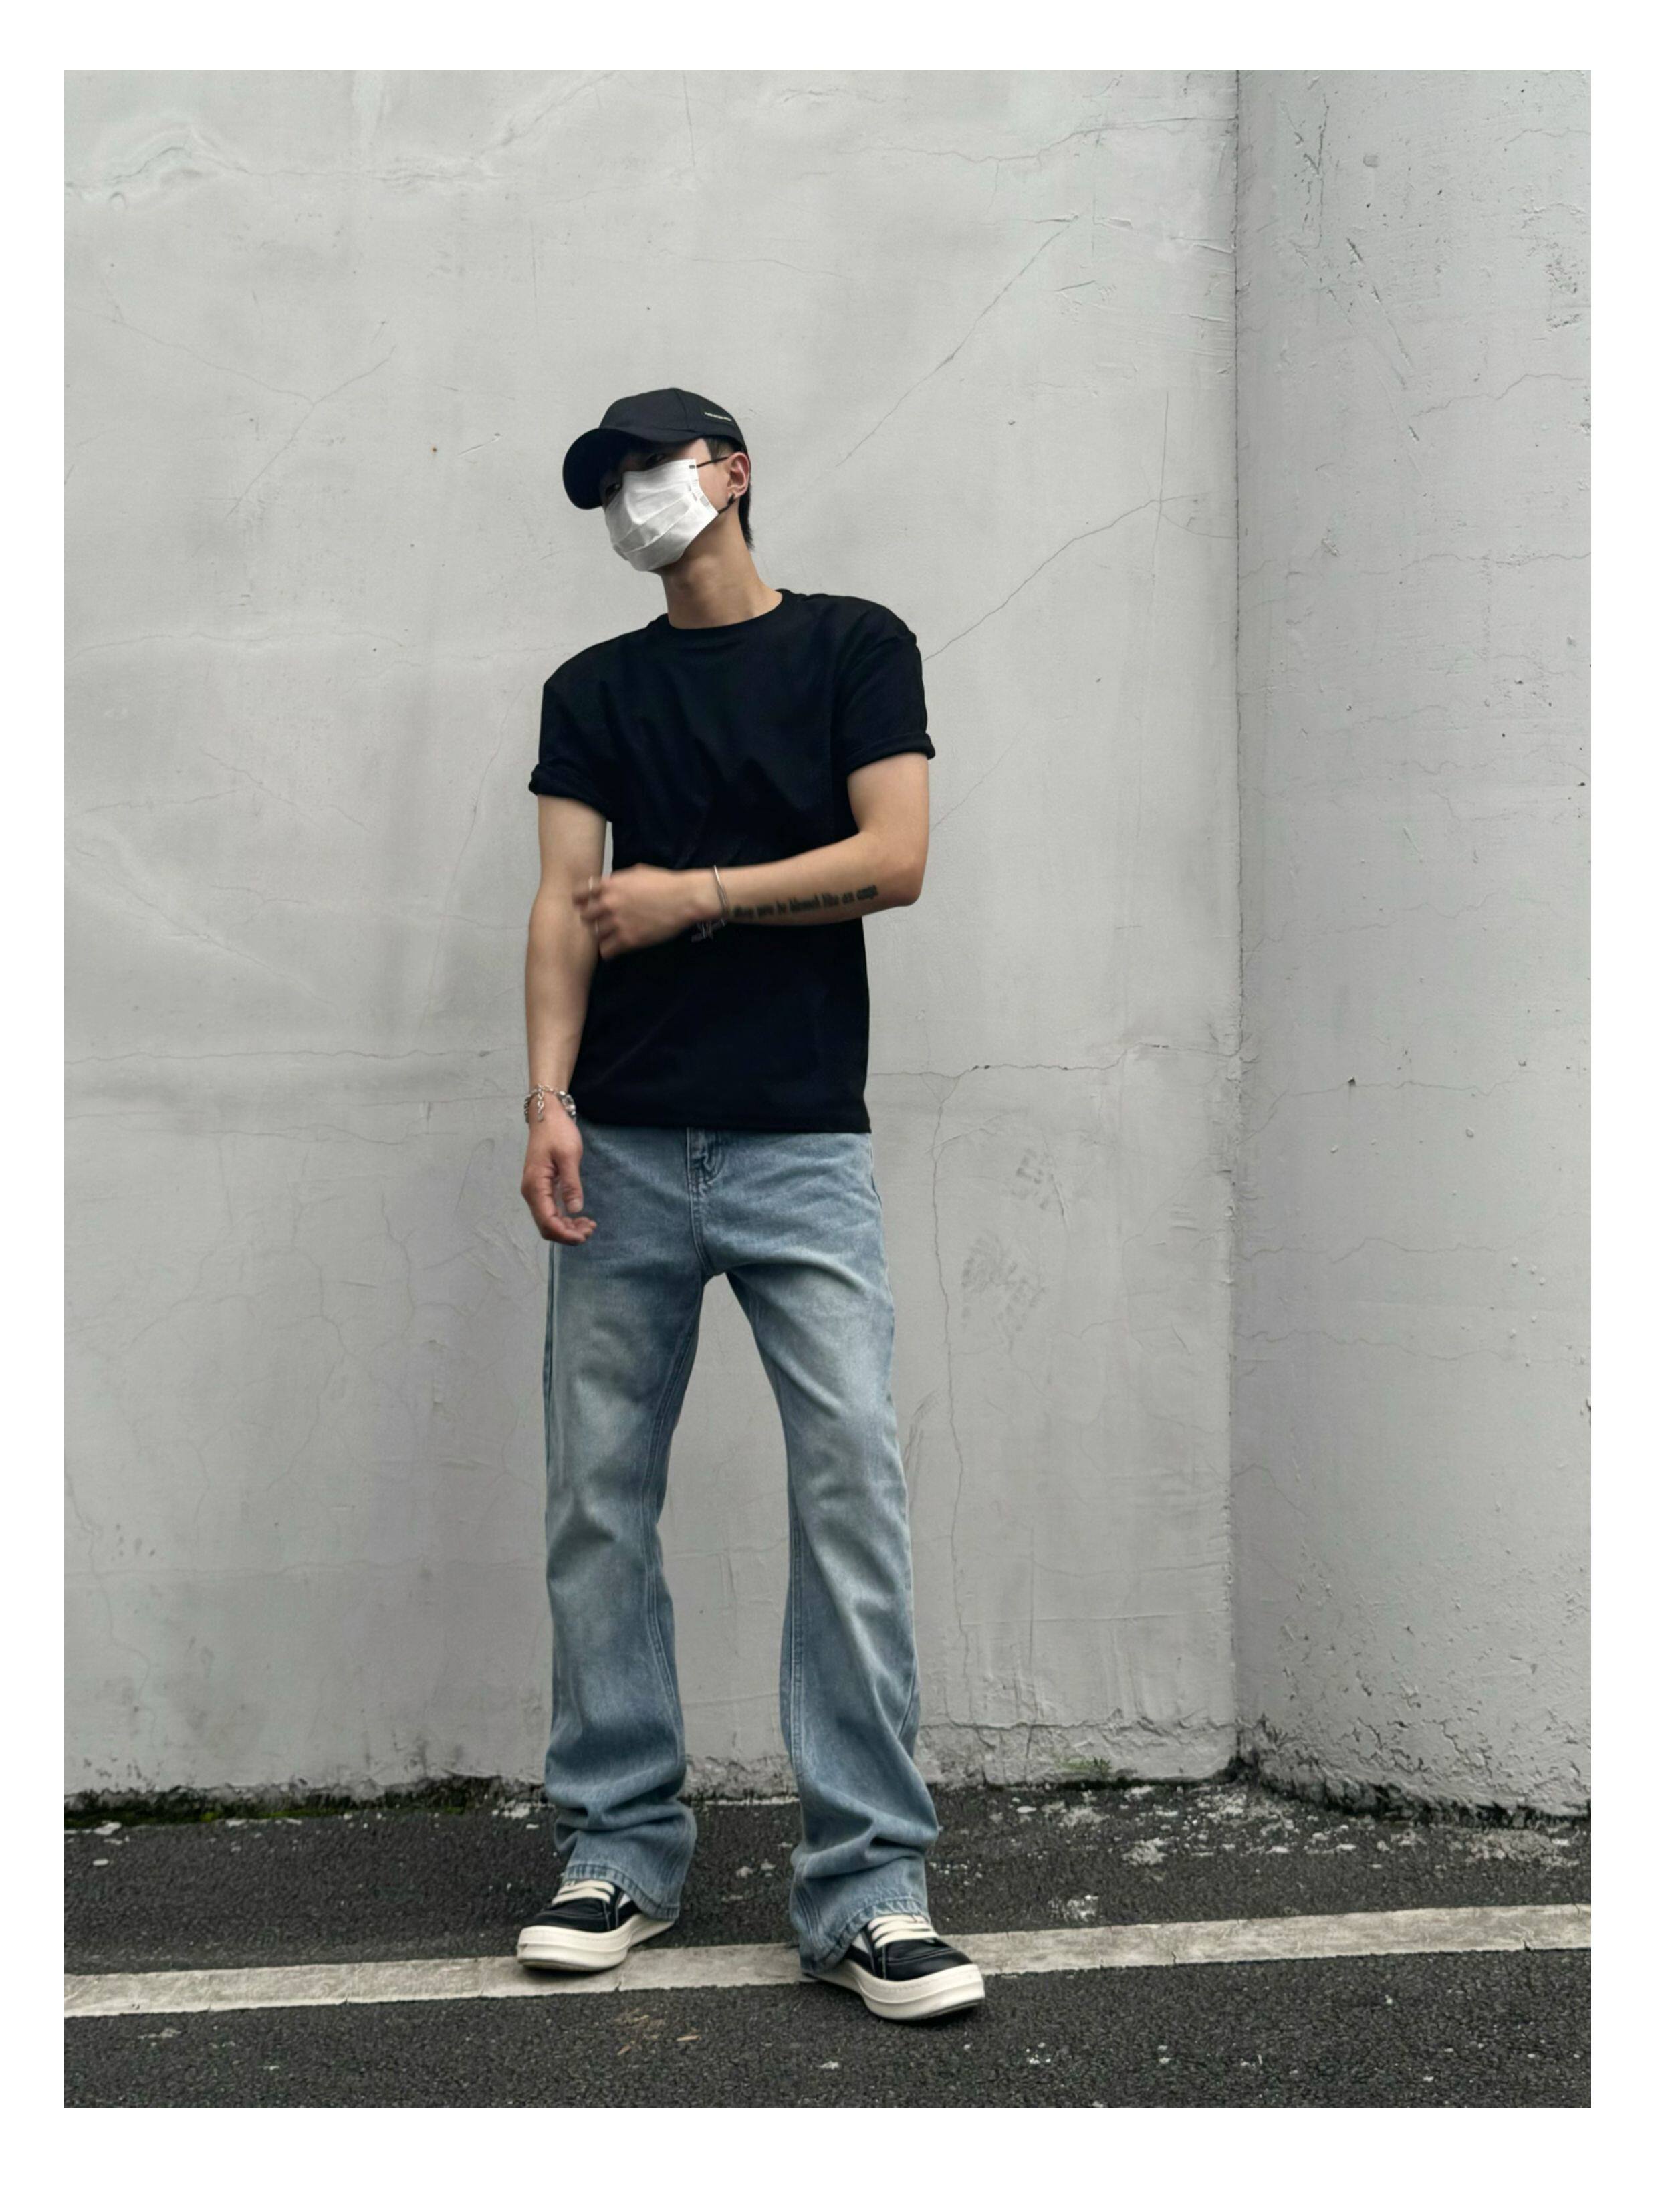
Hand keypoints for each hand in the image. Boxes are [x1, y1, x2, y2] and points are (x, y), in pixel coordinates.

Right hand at [521, 1121, 595, 1243]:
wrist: (547, 1116)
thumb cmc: (557, 1132)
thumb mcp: (568, 1156)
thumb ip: (571, 1184)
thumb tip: (575, 1209)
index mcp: (535, 1186)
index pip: (547, 1222)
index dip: (565, 1234)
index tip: (584, 1236)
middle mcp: (532, 1193)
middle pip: (546, 1226)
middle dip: (567, 1234)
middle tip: (590, 1230)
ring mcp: (536, 1191)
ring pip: (548, 1220)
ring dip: (567, 1227)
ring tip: (588, 1226)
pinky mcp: (542, 1187)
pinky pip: (551, 1210)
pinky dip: (564, 1218)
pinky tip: (580, 1217)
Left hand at [572, 865, 712, 957]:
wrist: (684, 899)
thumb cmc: (664, 882)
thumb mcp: (636, 872)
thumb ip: (618, 880)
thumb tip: (608, 885)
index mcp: (610, 885)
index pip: (579, 895)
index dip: (581, 901)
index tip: (586, 905)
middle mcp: (609, 904)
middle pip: (585, 917)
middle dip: (593, 919)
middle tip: (602, 922)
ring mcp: (617, 923)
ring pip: (595, 935)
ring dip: (602, 935)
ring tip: (612, 935)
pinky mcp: (628, 940)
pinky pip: (606, 950)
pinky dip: (610, 950)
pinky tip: (617, 947)